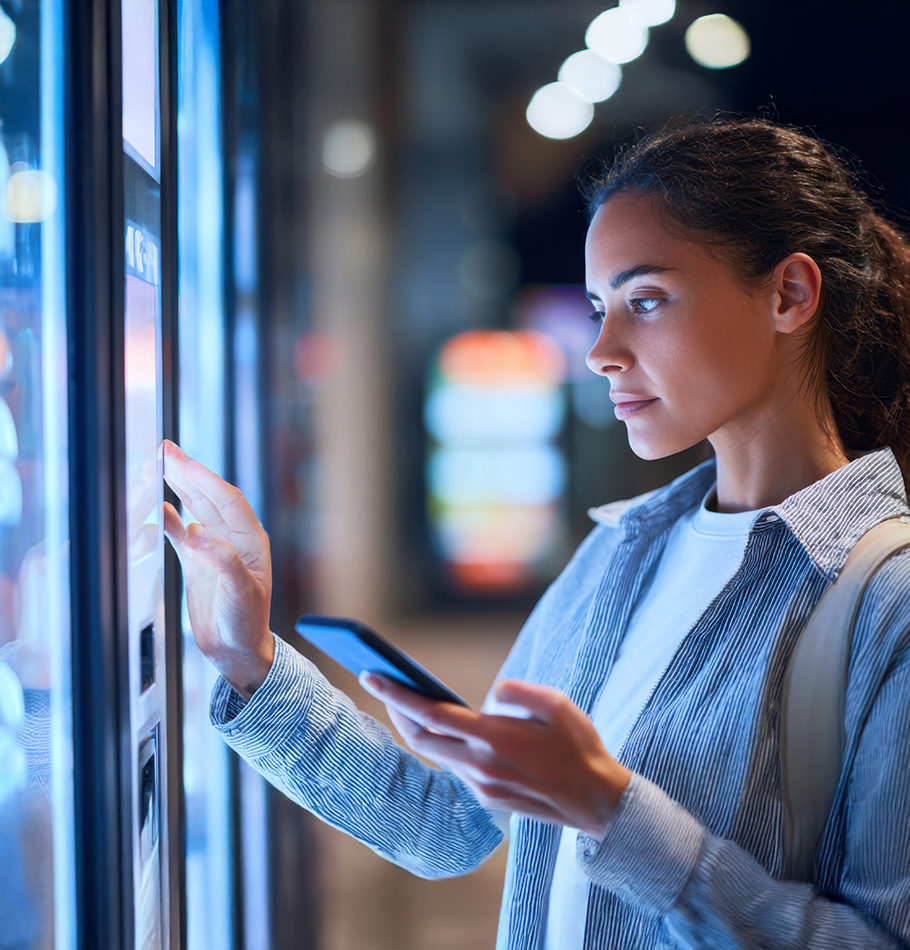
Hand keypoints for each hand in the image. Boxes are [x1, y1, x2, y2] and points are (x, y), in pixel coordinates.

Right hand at [162, 440, 273, 698]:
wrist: (237, 650)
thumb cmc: (247, 622)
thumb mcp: (241, 592)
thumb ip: (222, 561)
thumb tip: (196, 533)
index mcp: (251, 540)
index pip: (226, 499)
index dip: (204, 478)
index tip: (181, 460)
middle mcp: (234, 539)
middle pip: (208, 496)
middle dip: (187, 472)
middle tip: (163, 449)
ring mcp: (214, 548)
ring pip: (194, 509)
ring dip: (177, 487)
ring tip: (156, 465)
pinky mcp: (198, 562)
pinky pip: (180, 532)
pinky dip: (167, 518)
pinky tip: (155, 505)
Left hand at [360, 674, 631, 839]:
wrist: (597, 801)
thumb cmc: (578, 745)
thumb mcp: (556, 703)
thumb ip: (514, 693)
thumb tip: (487, 699)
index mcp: (494, 738)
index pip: (431, 713)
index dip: (396, 693)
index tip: (371, 675)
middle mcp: (480, 765)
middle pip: (420, 737)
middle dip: (396, 709)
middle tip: (381, 684)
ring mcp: (481, 786)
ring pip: (436, 753)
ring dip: (418, 728)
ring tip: (406, 701)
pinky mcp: (487, 797)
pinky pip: (455, 766)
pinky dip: (444, 745)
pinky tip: (443, 728)